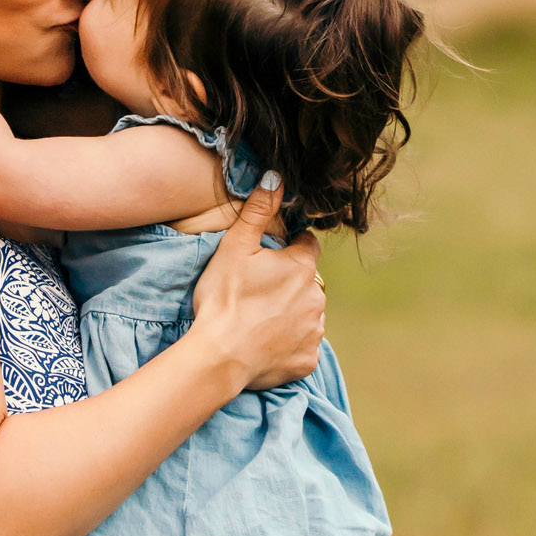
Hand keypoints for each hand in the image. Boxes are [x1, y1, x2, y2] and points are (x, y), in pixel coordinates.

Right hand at [188, 177, 324, 391]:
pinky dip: (290, 343)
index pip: (306, 245)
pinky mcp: (308, 359)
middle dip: (291, 282)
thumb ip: (259, 210)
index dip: (289, 247)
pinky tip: (267, 343)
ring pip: (309, 313)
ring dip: (292, 313)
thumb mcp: (235, 246)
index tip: (270, 258)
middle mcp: (316, 298)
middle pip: (308, 281)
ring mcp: (314, 331)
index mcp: (302, 267)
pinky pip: (304, 345)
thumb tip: (277, 176)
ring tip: (260, 318)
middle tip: (258, 292)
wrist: (219, 356)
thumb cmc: (223, 298)